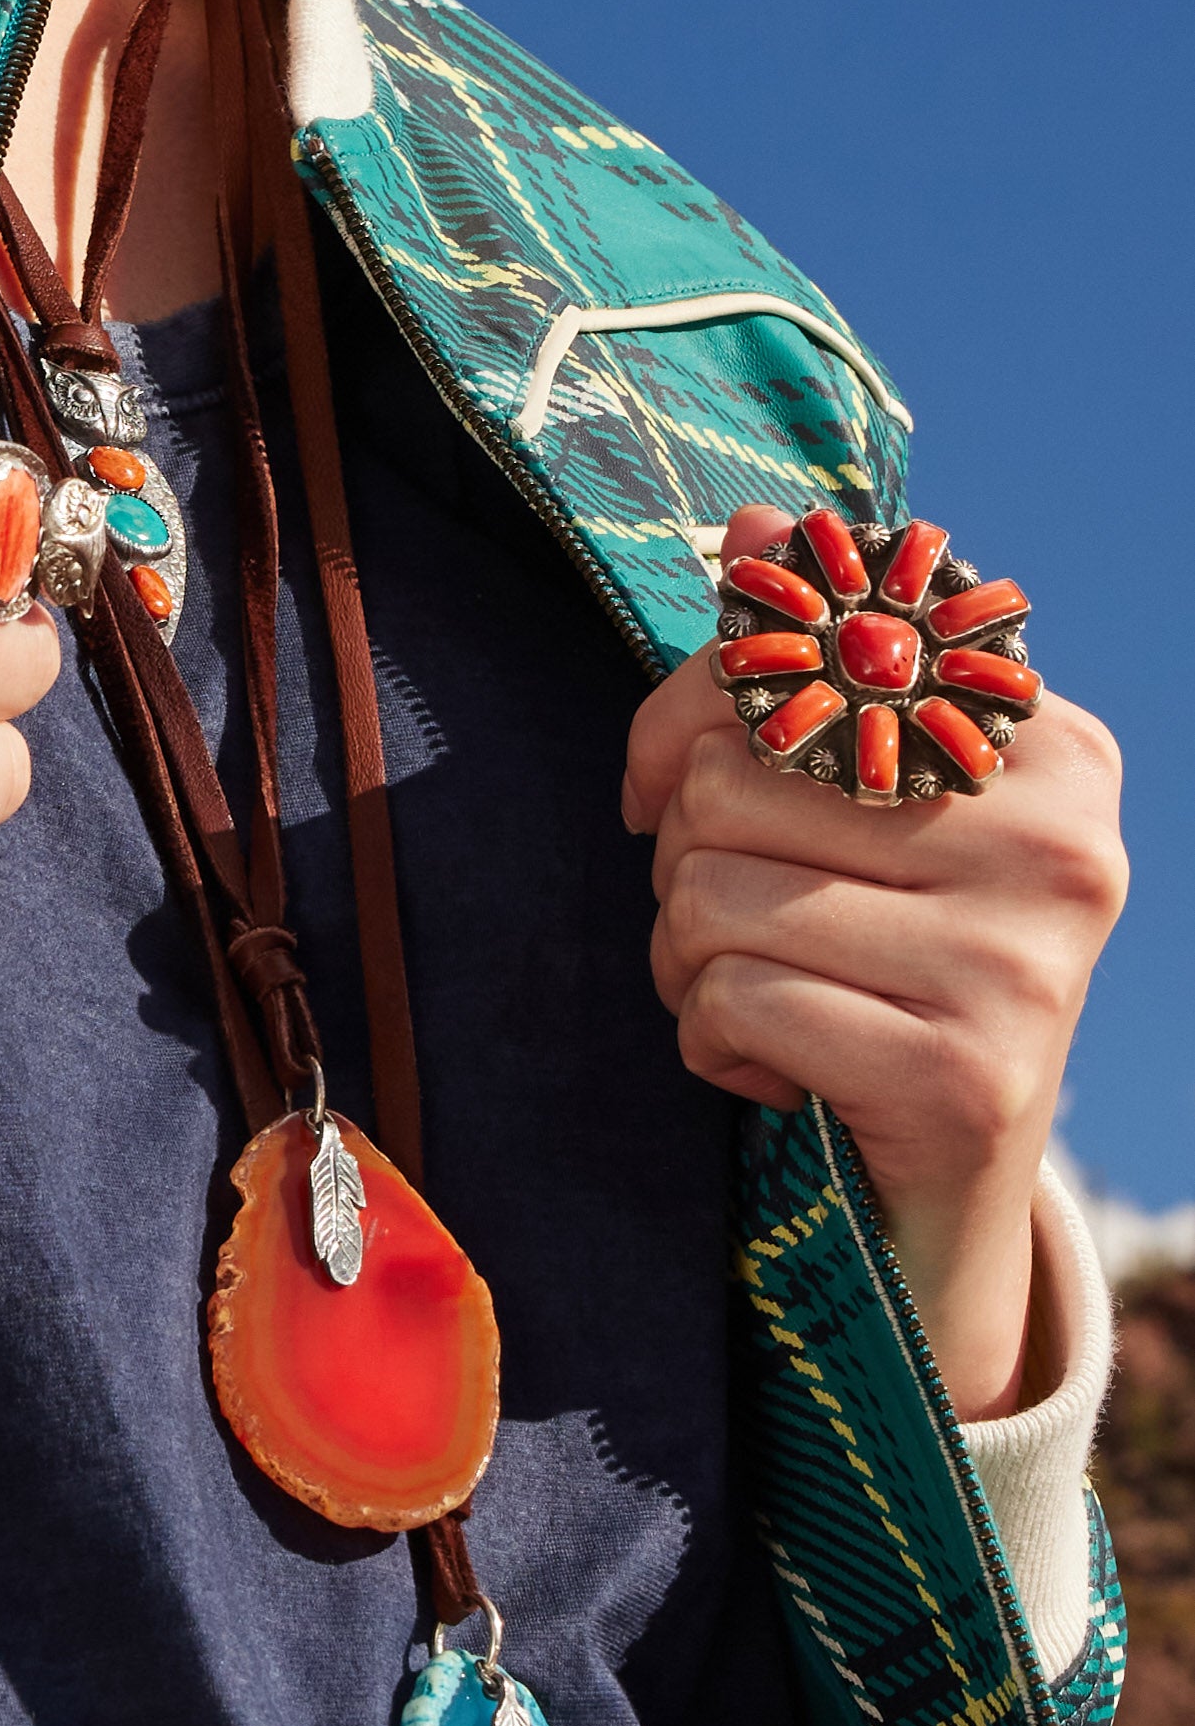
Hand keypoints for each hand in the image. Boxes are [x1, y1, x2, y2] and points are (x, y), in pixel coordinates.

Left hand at [623, 507, 1127, 1419]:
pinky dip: (712, 1045)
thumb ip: (811, 671)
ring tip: (751, 998)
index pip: (809, 656)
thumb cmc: (880, 969)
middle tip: (729, 928)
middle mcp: (1061, 844)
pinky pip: (734, 1005)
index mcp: (1049, 747)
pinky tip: (776, 1070)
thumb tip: (753, 527)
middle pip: (735, 782)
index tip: (665, 784)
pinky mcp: (966, 1080)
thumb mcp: (852, 816)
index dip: (689, 715)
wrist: (939, 1197)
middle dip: (682, 863)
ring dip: (684, 964)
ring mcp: (1027, 966)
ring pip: (714, 895)